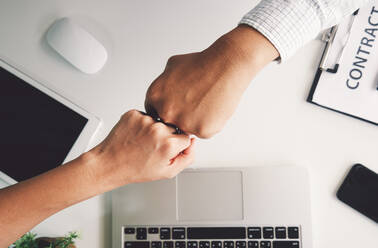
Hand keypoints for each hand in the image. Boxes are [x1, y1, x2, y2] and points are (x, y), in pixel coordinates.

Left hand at [89, 110, 194, 188]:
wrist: (109, 164)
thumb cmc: (135, 170)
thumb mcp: (167, 172)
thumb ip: (187, 157)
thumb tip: (193, 141)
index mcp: (169, 144)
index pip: (186, 138)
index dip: (176, 147)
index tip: (164, 152)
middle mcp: (158, 129)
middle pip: (173, 128)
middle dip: (167, 137)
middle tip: (152, 149)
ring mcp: (144, 120)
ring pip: (159, 121)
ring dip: (154, 130)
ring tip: (142, 142)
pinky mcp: (133, 114)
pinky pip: (145, 116)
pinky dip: (142, 125)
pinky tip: (135, 136)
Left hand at [145, 25, 278, 137]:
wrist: (225, 66)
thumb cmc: (202, 64)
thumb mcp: (171, 66)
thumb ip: (162, 83)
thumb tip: (161, 91)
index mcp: (155, 97)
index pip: (155, 113)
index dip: (168, 109)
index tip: (179, 104)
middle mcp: (166, 112)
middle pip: (170, 124)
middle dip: (180, 116)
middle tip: (194, 104)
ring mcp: (183, 123)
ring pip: (187, 129)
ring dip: (195, 121)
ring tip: (207, 102)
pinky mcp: (202, 131)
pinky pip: (203, 132)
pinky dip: (210, 123)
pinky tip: (214, 108)